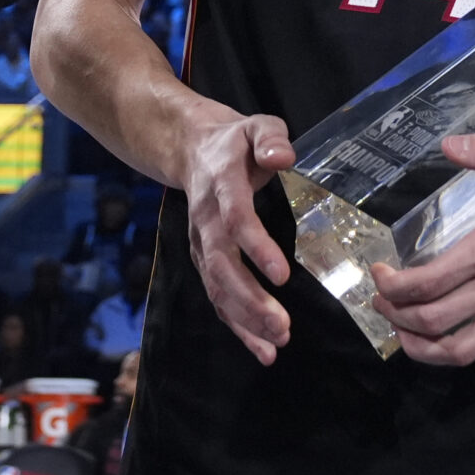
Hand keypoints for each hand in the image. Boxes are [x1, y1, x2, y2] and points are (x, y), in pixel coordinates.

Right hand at [180, 111, 294, 363]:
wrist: (192, 149)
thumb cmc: (236, 141)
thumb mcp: (256, 125)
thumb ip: (271, 137)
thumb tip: (282, 157)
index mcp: (221, 184)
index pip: (235, 218)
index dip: (256, 246)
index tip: (282, 275)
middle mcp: (206, 219)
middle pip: (221, 265)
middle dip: (249, 299)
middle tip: (282, 327)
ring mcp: (200, 242)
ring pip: (216, 287)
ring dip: (245, 319)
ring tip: (277, 344)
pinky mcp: (204, 259)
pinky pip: (217, 297)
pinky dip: (237, 326)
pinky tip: (263, 349)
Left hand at [366, 132, 474, 365]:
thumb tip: (448, 144)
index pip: (429, 284)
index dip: (393, 286)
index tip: (380, 272)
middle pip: (433, 322)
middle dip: (394, 314)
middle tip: (380, 297)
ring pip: (457, 351)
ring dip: (419, 345)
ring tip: (400, 324)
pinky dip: (452, 342)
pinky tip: (441, 322)